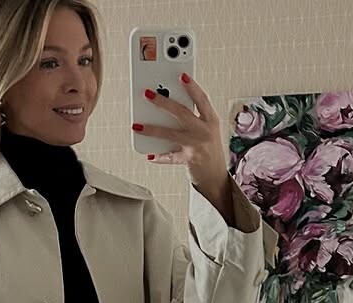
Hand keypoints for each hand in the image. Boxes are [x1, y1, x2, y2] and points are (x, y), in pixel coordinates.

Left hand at [133, 74, 230, 196]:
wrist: (216, 176)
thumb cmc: (208, 149)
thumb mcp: (207, 129)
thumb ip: (193, 117)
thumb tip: (169, 104)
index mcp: (211, 120)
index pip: (201, 99)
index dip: (192, 87)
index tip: (181, 76)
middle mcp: (204, 131)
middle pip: (182, 112)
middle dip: (163, 102)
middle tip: (148, 94)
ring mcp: (196, 145)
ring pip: (171, 134)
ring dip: (152, 129)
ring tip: (137, 126)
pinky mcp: (189, 160)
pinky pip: (170, 157)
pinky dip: (160, 157)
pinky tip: (150, 155)